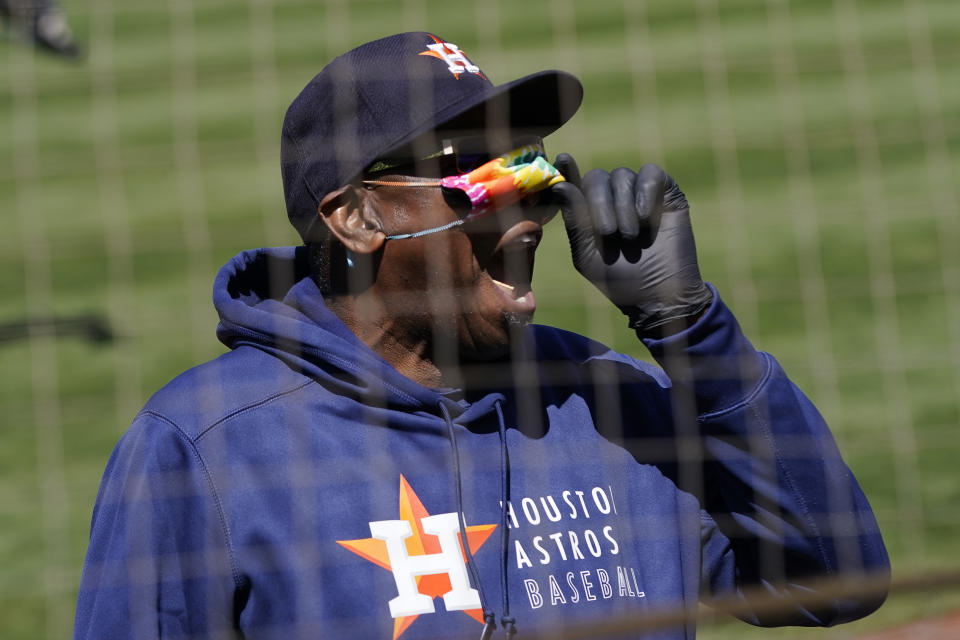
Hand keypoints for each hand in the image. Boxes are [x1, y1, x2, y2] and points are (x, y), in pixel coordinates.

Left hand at [550, 154, 712, 336]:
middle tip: (609, 233)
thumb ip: (575, 221)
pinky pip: (651, 173)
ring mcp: (639, 194)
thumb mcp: (587, 255)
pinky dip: (645, 192)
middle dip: (599, 204)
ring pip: (622, 176)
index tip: (563, 159)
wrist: (659, 296)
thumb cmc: (620, 281)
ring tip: (631, 236)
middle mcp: (613, 199)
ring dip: (622, 206)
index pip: (575, 183)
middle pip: (596, 178)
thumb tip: (561, 186)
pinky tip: (646, 218)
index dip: (567, 170)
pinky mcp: (666, 193)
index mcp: (589, 213)